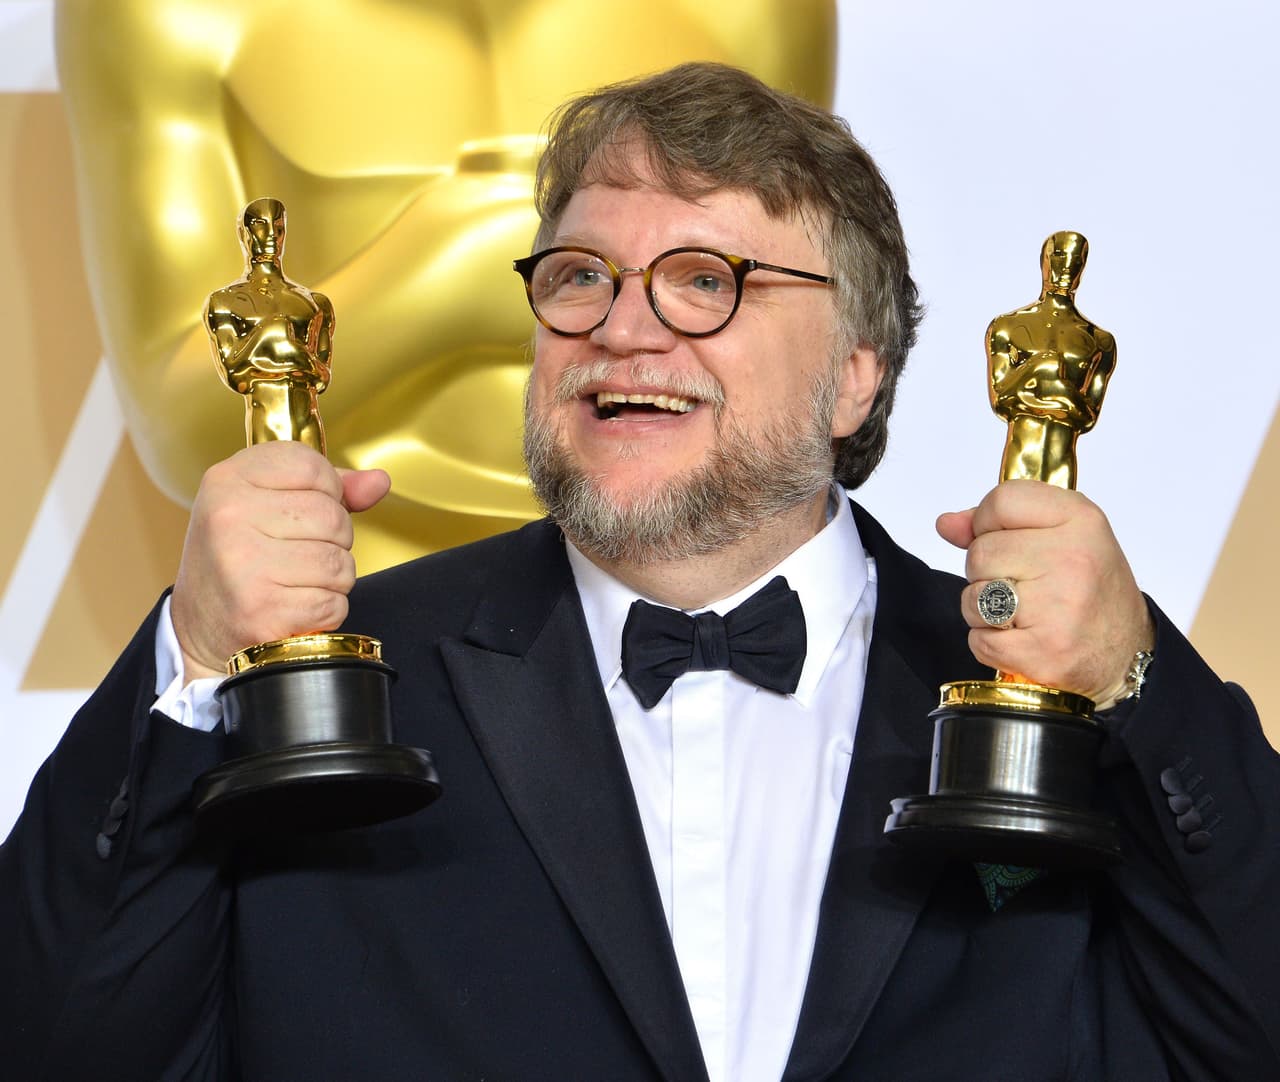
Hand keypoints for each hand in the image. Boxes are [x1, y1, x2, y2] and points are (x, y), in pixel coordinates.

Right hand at [170, 442, 390, 683]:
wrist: (199, 626)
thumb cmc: (240, 557)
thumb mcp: (265, 504)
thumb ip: (327, 488)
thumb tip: (379, 482)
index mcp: (228, 480)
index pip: (312, 466)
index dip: (327, 490)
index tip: (305, 509)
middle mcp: (230, 518)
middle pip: (333, 517)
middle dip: (334, 540)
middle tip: (300, 554)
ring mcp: (243, 566)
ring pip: (339, 562)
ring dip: (334, 578)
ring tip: (298, 581)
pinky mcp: (261, 612)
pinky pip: (333, 603)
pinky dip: (326, 609)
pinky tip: (295, 607)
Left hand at [936, 480, 1153, 707]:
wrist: (1128, 655)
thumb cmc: (1090, 591)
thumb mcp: (1062, 537)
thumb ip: (999, 523)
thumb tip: (947, 524)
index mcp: (1080, 520)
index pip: (1001, 501)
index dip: (988, 522)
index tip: (1006, 539)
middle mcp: (1072, 558)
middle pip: (979, 553)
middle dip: (986, 572)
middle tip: (1023, 585)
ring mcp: (1058, 607)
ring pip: (973, 597)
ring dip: (984, 610)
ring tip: (1023, 614)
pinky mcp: (1043, 651)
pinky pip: (978, 640)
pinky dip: (990, 644)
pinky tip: (1022, 640)